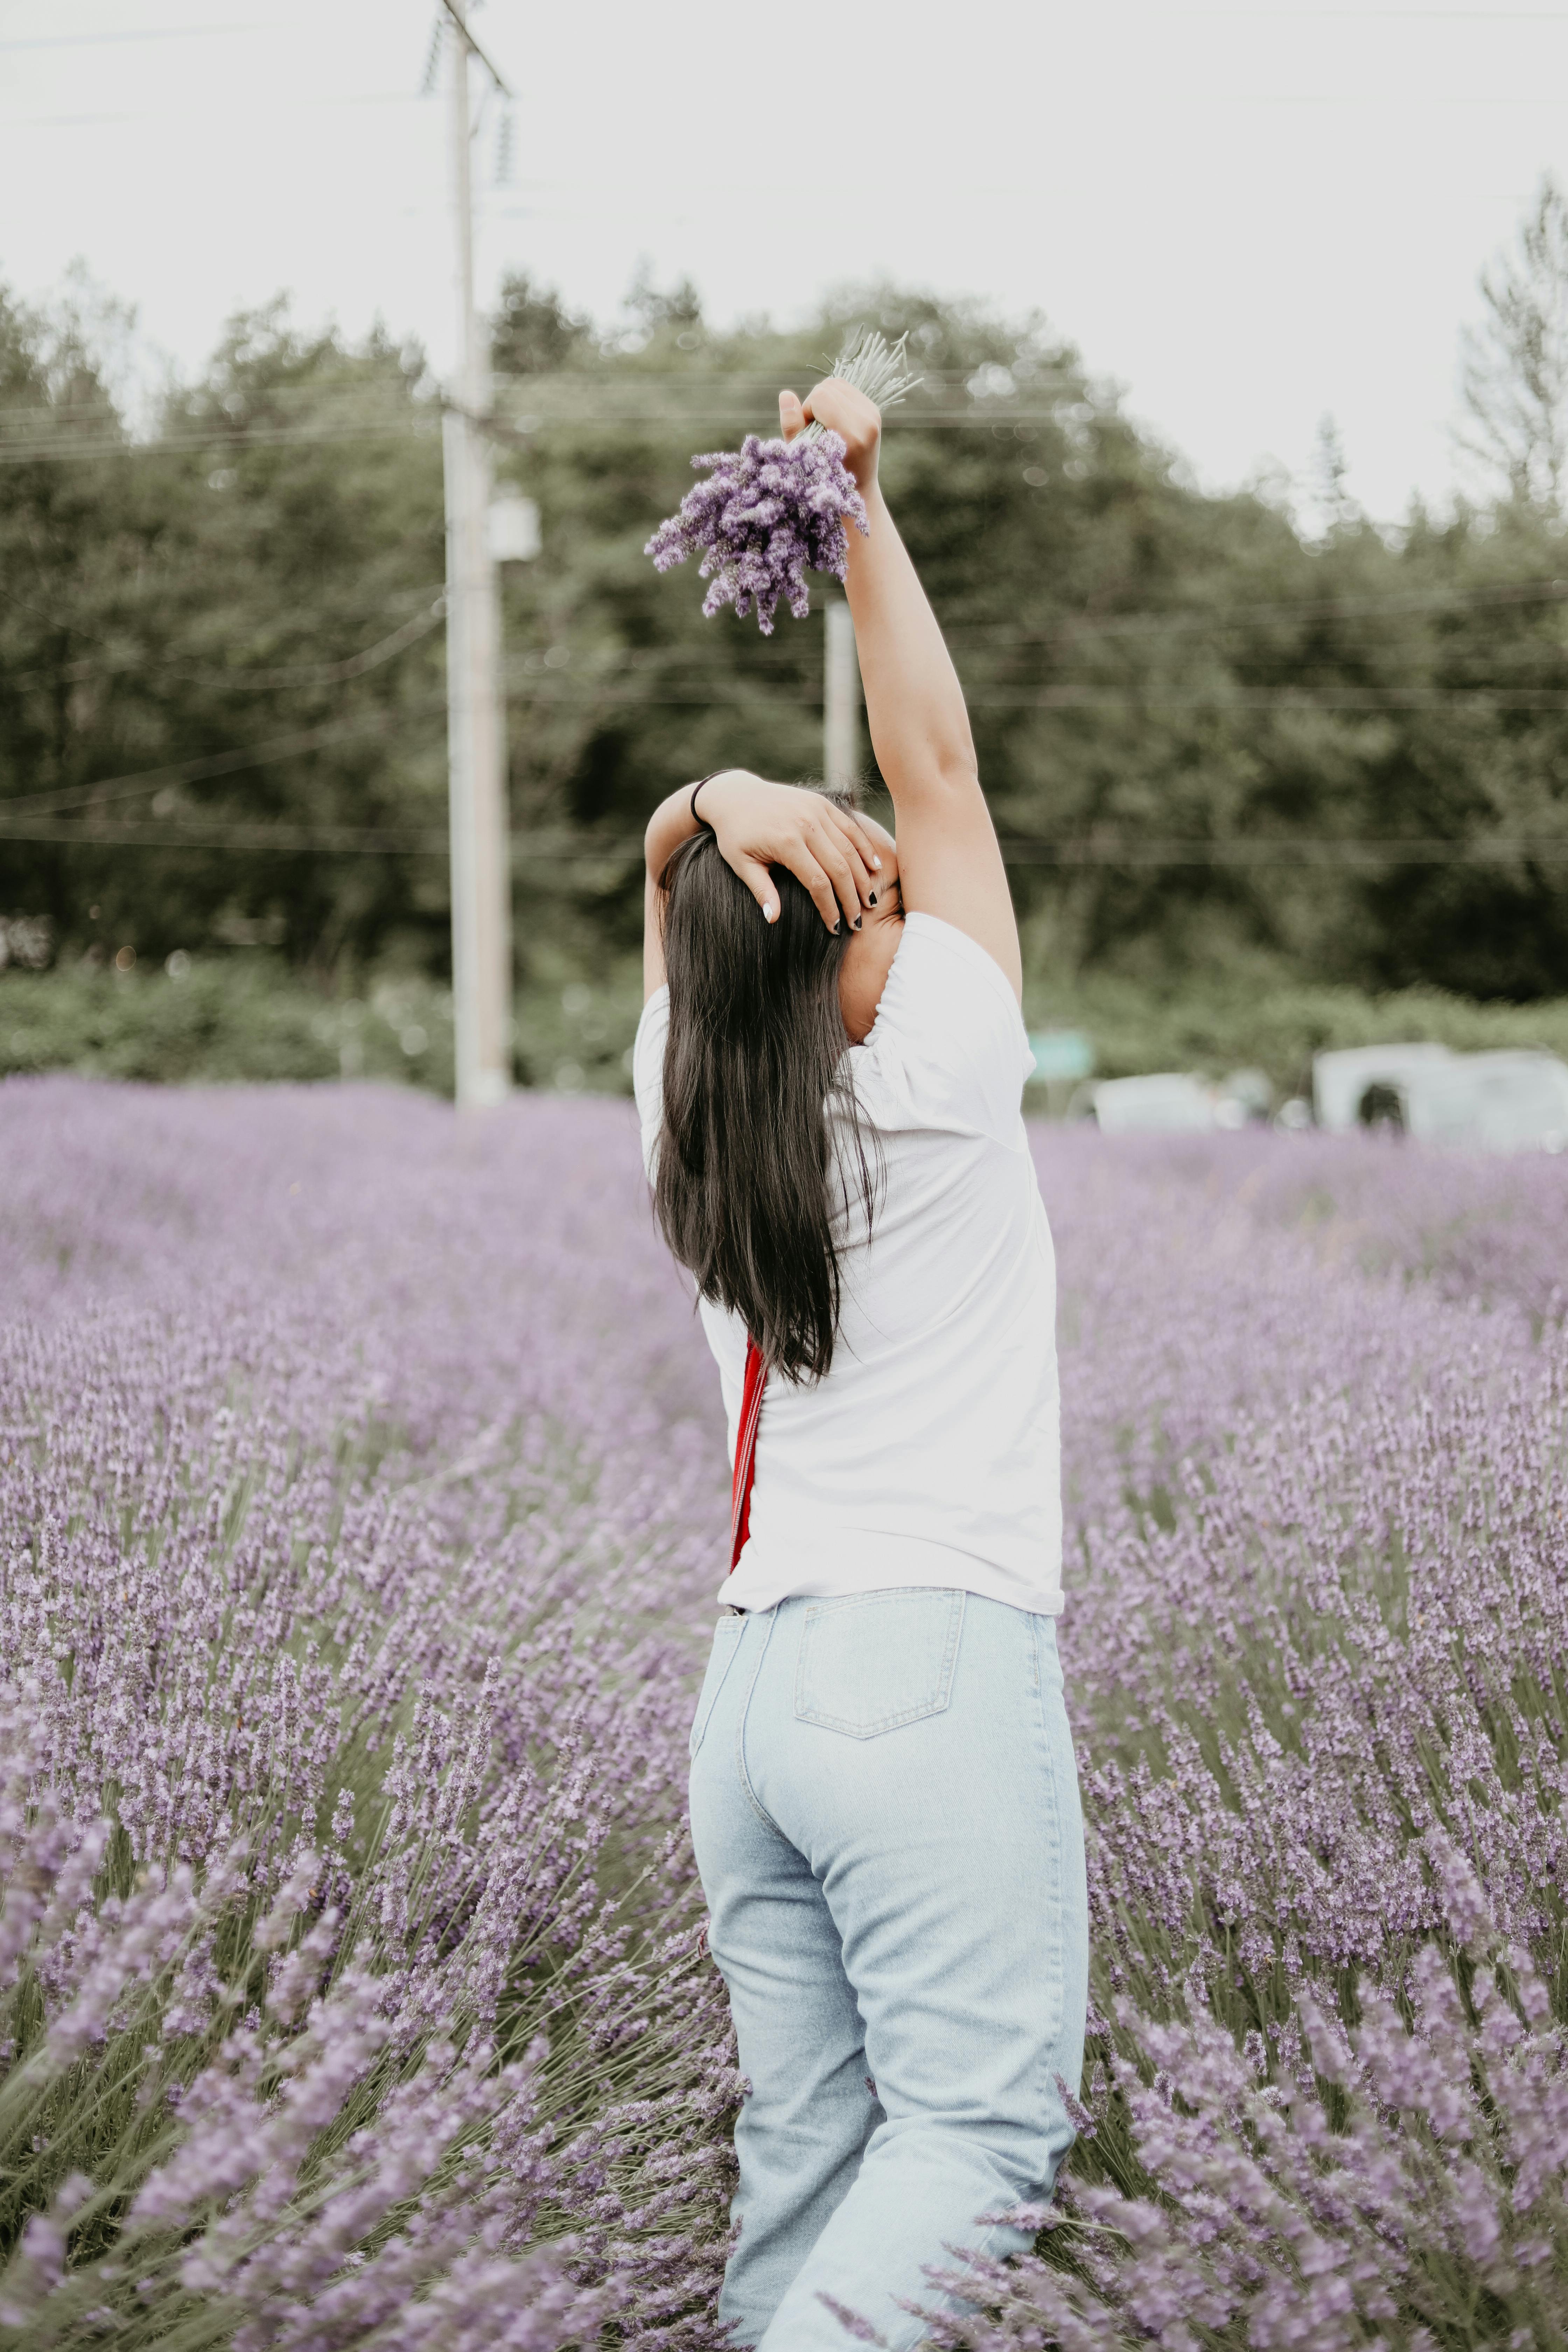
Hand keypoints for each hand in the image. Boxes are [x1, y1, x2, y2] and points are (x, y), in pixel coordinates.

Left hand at [699, 771, 883, 932]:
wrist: (735, 796)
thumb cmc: (736, 835)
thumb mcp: (742, 864)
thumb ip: (761, 891)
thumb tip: (773, 919)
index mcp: (786, 842)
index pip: (818, 883)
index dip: (830, 909)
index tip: (835, 928)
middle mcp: (806, 824)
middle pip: (840, 868)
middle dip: (852, 899)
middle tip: (858, 922)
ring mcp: (817, 811)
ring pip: (850, 849)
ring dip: (863, 878)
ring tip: (870, 901)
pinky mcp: (823, 803)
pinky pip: (850, 827)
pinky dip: (865, 848)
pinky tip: (875, 868)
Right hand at [778, 379, 880, 494]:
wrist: (859, 489)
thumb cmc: (825, 478)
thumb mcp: (803, 456)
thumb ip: (792, 426)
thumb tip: (786, 394)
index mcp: (853, 432)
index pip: (821, 396)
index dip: (807, 411)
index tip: (810, 434)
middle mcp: (868, 420)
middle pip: (829, 386)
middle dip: (815, 404)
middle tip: (817, 431)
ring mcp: (873, 413)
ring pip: (837, 384)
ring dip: (824, 400)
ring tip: (825, 425)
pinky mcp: (874, 410)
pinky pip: (846, 389)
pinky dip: (834, 400)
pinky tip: (834, 421)